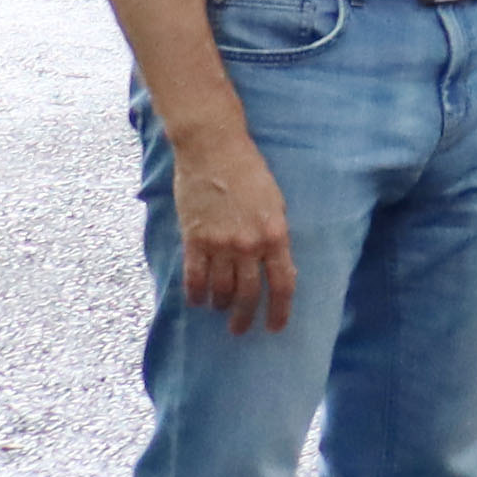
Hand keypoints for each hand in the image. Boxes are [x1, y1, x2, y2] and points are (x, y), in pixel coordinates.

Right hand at [167, 121, 298, 334]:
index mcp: (275, 235)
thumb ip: (276, 236)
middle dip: (246, 317)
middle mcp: (248, 244)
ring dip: (221, 305)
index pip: (283, 284)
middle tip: (241, 329)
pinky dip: (195, 294)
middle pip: (250, 294)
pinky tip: (197, 301)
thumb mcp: (276, 203)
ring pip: (221, 289)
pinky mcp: (194, 238)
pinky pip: (194, 277)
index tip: (275, 327)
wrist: (213, 148)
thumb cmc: (249, 171)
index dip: (280, 311)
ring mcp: (220, 243)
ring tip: (220, 310)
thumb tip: (277, 266)